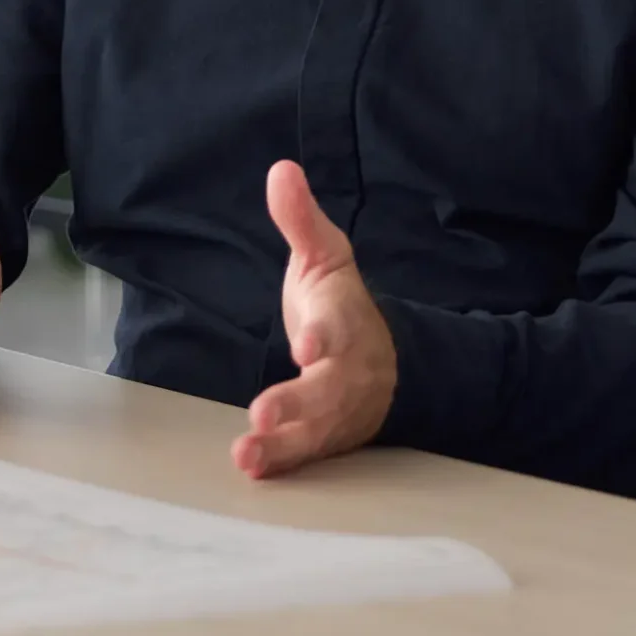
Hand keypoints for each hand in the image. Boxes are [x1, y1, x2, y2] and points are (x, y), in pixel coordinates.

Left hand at [231, 163, 395, 479]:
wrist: (388, 366)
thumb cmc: (343, 306)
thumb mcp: (326, 258)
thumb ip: (301, 221)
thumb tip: (280, 170)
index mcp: (342, 322)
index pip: (336, 328)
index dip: (322, 337)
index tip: (306, 345)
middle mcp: (341, 371)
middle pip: (325, 390)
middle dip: (297, 401)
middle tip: (264, 410)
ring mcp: (333, 411)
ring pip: (312, 431)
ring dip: (280, 443)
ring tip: (247, 452)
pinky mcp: (320, 438)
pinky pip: (302, 455)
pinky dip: (278, 463)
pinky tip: (250, 466)